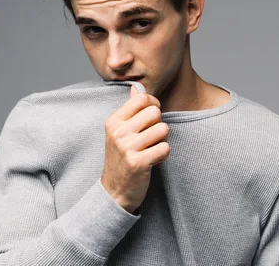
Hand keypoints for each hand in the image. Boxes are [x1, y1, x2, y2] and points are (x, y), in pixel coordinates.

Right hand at [100, 85, 170, 213]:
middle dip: (158, 124)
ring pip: (163, 129)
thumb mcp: (119, 131)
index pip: (142, 98)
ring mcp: (127, 148)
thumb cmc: (121, 158)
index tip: (150, 117)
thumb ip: (130, 109)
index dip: (153, 104)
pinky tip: (153, 160)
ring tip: (151, 149)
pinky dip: (163, 155)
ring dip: (162, 140)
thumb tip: (136, 87)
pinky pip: (165, 148)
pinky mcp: (138, 163)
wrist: (114, 192)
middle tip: (150, 137)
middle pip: (155, 112)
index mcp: (113, 121)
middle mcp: (118, 133)